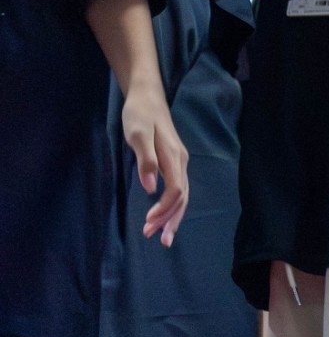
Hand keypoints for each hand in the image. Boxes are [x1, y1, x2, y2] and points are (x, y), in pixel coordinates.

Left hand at [121, 90, 187, 245]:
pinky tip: (165, 216)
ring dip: (173, 217)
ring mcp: (179, 162)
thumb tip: (150, 187)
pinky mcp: (173, 162)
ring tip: (161, 236)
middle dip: (171, 220)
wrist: (146, 97)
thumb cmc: (139, 114)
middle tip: (156, 239)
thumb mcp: (137, 134)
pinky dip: (172, 206)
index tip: (148, 222)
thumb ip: (146, 160)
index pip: (177, 190)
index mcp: (173, 157)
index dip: (165, 209)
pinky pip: (178, 189)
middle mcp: (180, 162)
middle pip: (183, 197)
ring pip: (182, 195)